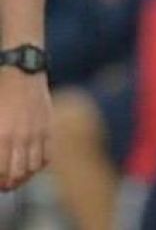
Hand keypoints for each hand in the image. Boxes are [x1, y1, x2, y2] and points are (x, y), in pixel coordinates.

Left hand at [0, 69, 51, 190]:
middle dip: (9, 184)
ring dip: (24, 176)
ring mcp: (37, 133)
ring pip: (33, 168)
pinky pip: (47, 155)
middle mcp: (20, 137)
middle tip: (5, 185)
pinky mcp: (48, 128)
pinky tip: (32, 164)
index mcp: (1, 135)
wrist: (21, 72)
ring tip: (18, 177)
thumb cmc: (0, 93)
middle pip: (16, 174)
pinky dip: (39, 165)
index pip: (0, 171)